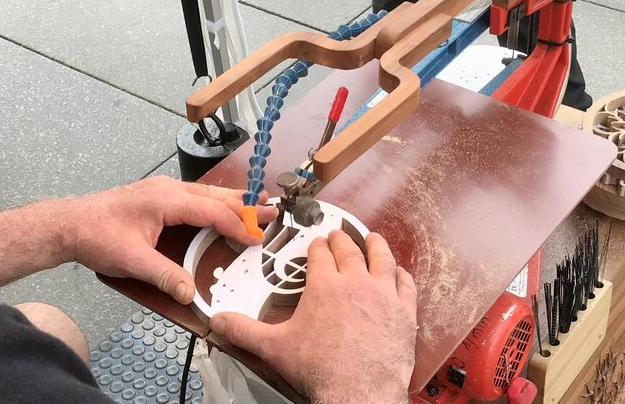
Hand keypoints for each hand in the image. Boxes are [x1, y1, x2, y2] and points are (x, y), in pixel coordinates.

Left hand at [61, 176, 278, 303]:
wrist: (68, 223)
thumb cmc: (96, 236)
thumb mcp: (132, 261)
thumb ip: (165, 277)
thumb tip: (190, 295)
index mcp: (166, 200)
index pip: (212, 212)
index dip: (237, 225)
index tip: (256, 237)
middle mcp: (167, 189)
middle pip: (215, 196)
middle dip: (245, 205)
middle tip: (272, 212)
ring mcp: (162, 189)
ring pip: (206, 193)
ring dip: (232, 201)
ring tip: (258, 204)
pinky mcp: (157, 195)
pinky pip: (195, 196)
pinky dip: (215, 202)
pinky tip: (222, 208)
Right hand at [210, 230, 416, 402]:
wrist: (358, 391)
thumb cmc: (319, 368)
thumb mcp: (275, 348)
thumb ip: (244, 331)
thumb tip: (219, 322)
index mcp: (324, 286)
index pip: (321, 255)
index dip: (318, 247)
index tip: (317, 244)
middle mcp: (355, 282)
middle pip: (349, 251)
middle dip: (342, 241)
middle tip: (338, 236)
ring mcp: (383, 295)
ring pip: (382, 259)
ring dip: (376, 246)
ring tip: (373, 238)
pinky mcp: (403, 312)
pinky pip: (405, 284)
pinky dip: (401, 275)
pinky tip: (399, 272)